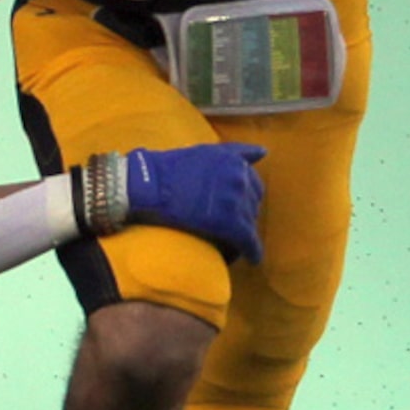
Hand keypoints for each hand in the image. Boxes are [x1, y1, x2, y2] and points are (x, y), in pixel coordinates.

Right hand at [124, 142, 265, 262]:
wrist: (146, 186)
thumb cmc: (167, 168)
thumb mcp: (204, 151)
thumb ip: (235, 151)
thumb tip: (263, 152)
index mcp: (234, 161)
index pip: (252, 184)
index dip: (243, 197)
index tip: (234, 206)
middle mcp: (240, 178)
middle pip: (253, 203)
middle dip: (243, 213)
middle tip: (227, 222)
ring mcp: (236, 200)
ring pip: (250, 221)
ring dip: (243, 231)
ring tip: (231, 239)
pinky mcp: (230, 223)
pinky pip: (248, 240)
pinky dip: (252, 250)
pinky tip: (252, 257)